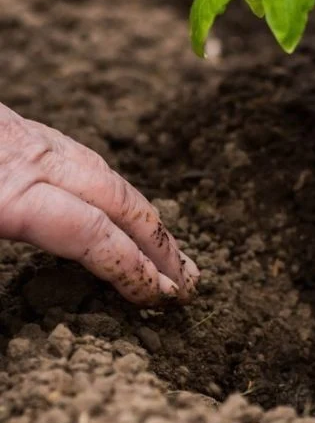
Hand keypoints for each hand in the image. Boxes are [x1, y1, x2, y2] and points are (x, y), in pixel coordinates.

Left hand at [0, 105, 199, 305]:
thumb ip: (6, 242)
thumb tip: (70, 257)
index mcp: (11, 195)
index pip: (92, 235)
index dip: (133, 267)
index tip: (161, 295)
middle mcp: (32, 162)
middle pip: (117, 201)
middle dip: (159, 243)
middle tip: (189, 279)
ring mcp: (30, 139)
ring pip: (107, 175)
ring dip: (143, 215)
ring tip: (166, 248)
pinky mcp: (22, 127)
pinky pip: (83, 158)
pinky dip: (113, 187)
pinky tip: (119, 204)